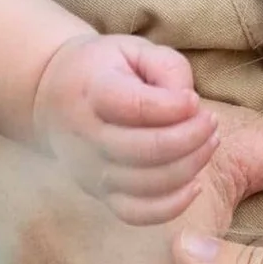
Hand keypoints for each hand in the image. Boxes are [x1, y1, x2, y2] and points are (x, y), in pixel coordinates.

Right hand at [31, 30, 215, 225]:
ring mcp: (91, 171)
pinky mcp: (100, 193)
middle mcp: (87, 137)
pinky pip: (136, 214)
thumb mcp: (135, 49)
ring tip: (209, 142)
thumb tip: (189, 105)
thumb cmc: (105, 68)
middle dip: (191, 138)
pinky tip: (194, 185)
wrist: (51, 95)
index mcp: (92, 91)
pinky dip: (171, 206)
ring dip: (190, 166)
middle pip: (145, 150)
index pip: (134, 107)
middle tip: (211, 121)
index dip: (173, 106)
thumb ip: (168, 68)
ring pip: (147, 184)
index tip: (194, 100)